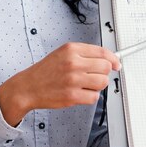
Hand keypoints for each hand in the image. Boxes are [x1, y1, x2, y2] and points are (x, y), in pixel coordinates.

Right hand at [0, 42, 120, 125]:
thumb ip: (84, 54)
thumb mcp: (63, 53)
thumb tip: (108, 60)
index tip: (116, 64)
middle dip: (103, 73)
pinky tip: (80, 93)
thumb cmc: (46, 71)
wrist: (28, 87)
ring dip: (97, 85)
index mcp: (71, 49)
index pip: (102, 52)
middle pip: (105, 67)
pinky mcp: (72, 96)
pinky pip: (94, 97)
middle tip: (95, 75)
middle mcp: (73, 63)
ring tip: (86, 84)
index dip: (113, 59)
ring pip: (102, 82)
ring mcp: (73, 80)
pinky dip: (90, 96)